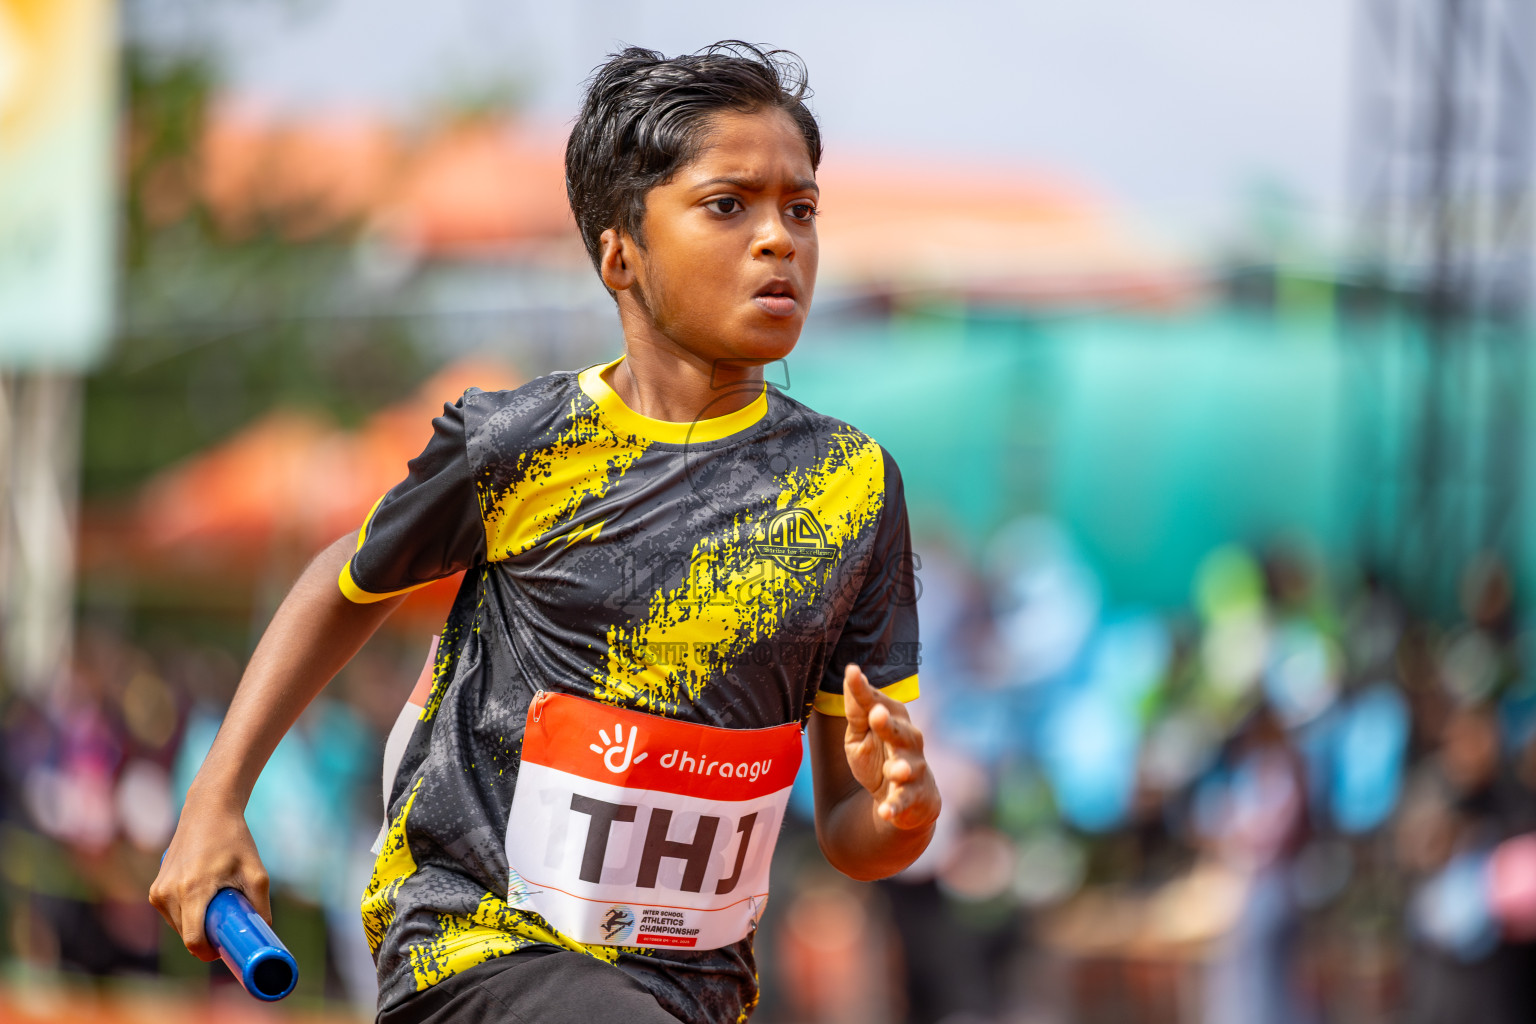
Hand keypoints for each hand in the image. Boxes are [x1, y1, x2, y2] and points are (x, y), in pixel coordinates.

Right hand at [148, 794, 271, 961]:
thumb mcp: (256, 871)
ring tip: (218, 904)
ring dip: (197, 924)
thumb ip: (261, 904)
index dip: (210, 952)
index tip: (226, 949)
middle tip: (230, 922)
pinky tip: (203, 898)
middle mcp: (168, 893)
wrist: (207, 811)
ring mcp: (158, 892)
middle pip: (187, 935)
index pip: (193, 940)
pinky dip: (187, 914)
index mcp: (192, 890)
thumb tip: (264, 931)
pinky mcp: (155, 889)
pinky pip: (172, 914)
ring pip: (178, 926)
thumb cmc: (234, 839)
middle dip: (207, 937)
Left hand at [841, 664, 940, 831]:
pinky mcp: (912, 797)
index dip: (864, 690)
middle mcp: (908, 741)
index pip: (876, 703)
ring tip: (894, 770)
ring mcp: (913, 770)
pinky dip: (895, 807)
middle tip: (877, 714)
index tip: (852, 672)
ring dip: (901, 769)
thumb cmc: (879, 758)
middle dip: (889, 724)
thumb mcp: (861, 734)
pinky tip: (885, 811)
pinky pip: (903, 802)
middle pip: (899, 731)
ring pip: (908, 768)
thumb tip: (851, 674)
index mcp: (894, 720)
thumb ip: (856, 709)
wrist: (904, 800)